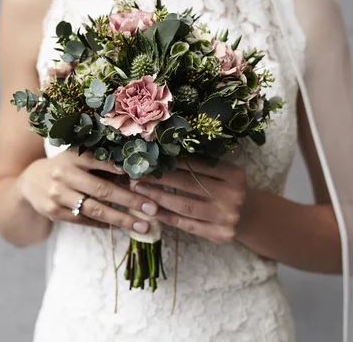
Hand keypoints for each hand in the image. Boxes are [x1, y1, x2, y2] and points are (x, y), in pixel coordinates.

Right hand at [18, 150, 156, 234]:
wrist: (30, 182)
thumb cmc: (64, 168)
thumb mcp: (77, 158)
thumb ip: (101, 163)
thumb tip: (136, 173)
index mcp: (72, 157)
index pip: (101, 162)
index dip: (122, 170)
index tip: (145, 178)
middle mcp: (63, 175)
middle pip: (102, 189)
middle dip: (130, 200)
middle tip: (152, 208)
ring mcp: (57, 195)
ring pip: (94, 209)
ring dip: (121, 219)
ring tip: (143, 226)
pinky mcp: (54, 213)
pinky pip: (84, 220)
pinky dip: (103, 224)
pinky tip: (121, 227)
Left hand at [130, 159, 248, 243]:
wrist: (250, 216)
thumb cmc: (227, 188)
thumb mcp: (223, 172)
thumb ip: (201, 165)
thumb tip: (163, 153)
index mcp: (234, 174)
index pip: (198, 165)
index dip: (172, 161)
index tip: (150, 157)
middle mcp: (232, 195)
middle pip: (188, 184)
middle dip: (160, 178)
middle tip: (137, 173)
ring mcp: (226, 216)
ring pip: (184, 205)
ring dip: (158, 197)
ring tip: (139, 189)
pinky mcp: (218, 234)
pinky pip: (185, 224)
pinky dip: (165, 216)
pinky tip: (150, 209)